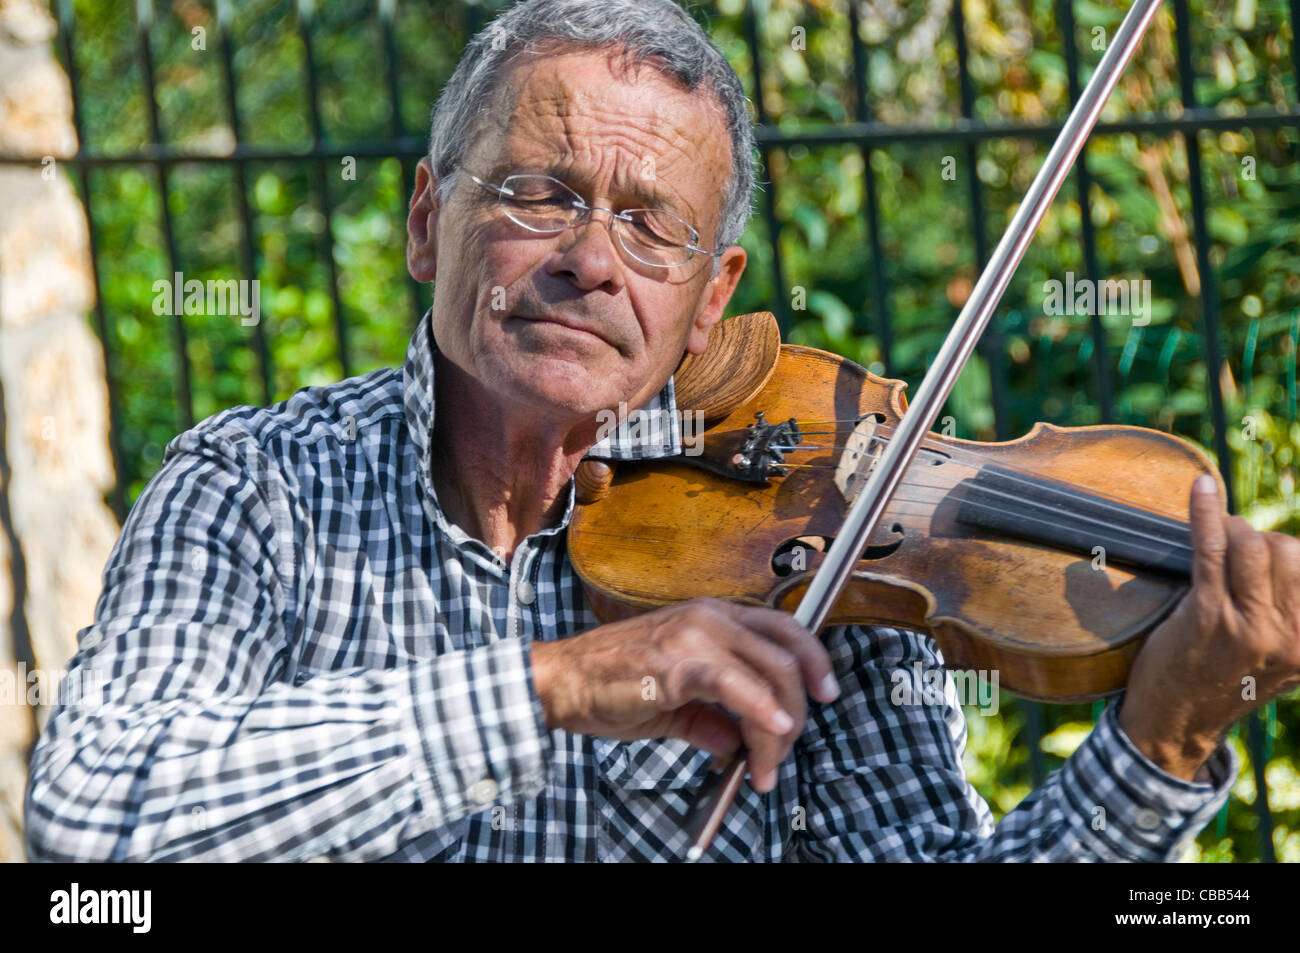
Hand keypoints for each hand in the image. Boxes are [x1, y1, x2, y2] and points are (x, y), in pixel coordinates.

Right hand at [530, 597, 839, 792]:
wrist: (562, 684)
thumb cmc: (609, 685)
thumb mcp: (673, 702)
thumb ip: (712, 719)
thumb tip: (739, 742)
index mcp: (711, 617)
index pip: (783, 628)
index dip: (812, 660)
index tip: (824, 694)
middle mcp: (709, 618)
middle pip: (786, 653)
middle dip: (801, 706)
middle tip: (787, 748)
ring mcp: (693, 636)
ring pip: (769, 672)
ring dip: (779, 727)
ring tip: (766, 766)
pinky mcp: (675, 664)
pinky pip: (732, 684)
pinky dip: (760, 709)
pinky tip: (771, 732)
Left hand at [1119, 474, 1299, 779]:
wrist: (1176, 721)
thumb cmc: (1223, 679)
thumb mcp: (1281, 657)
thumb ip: (1294, 614)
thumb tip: (1293, 557)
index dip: (1288, 550)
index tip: (1273, 552)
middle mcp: (1292, 636)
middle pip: (1288, 550)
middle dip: (1259, 540)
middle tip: (1234, 551)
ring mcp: (1251, 627)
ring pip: (1255, 546)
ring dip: (1233, 530)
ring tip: (1218, 538)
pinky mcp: (1209, 617)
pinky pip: (1212, 550)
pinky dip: (1205, 513)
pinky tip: (1200, 489)